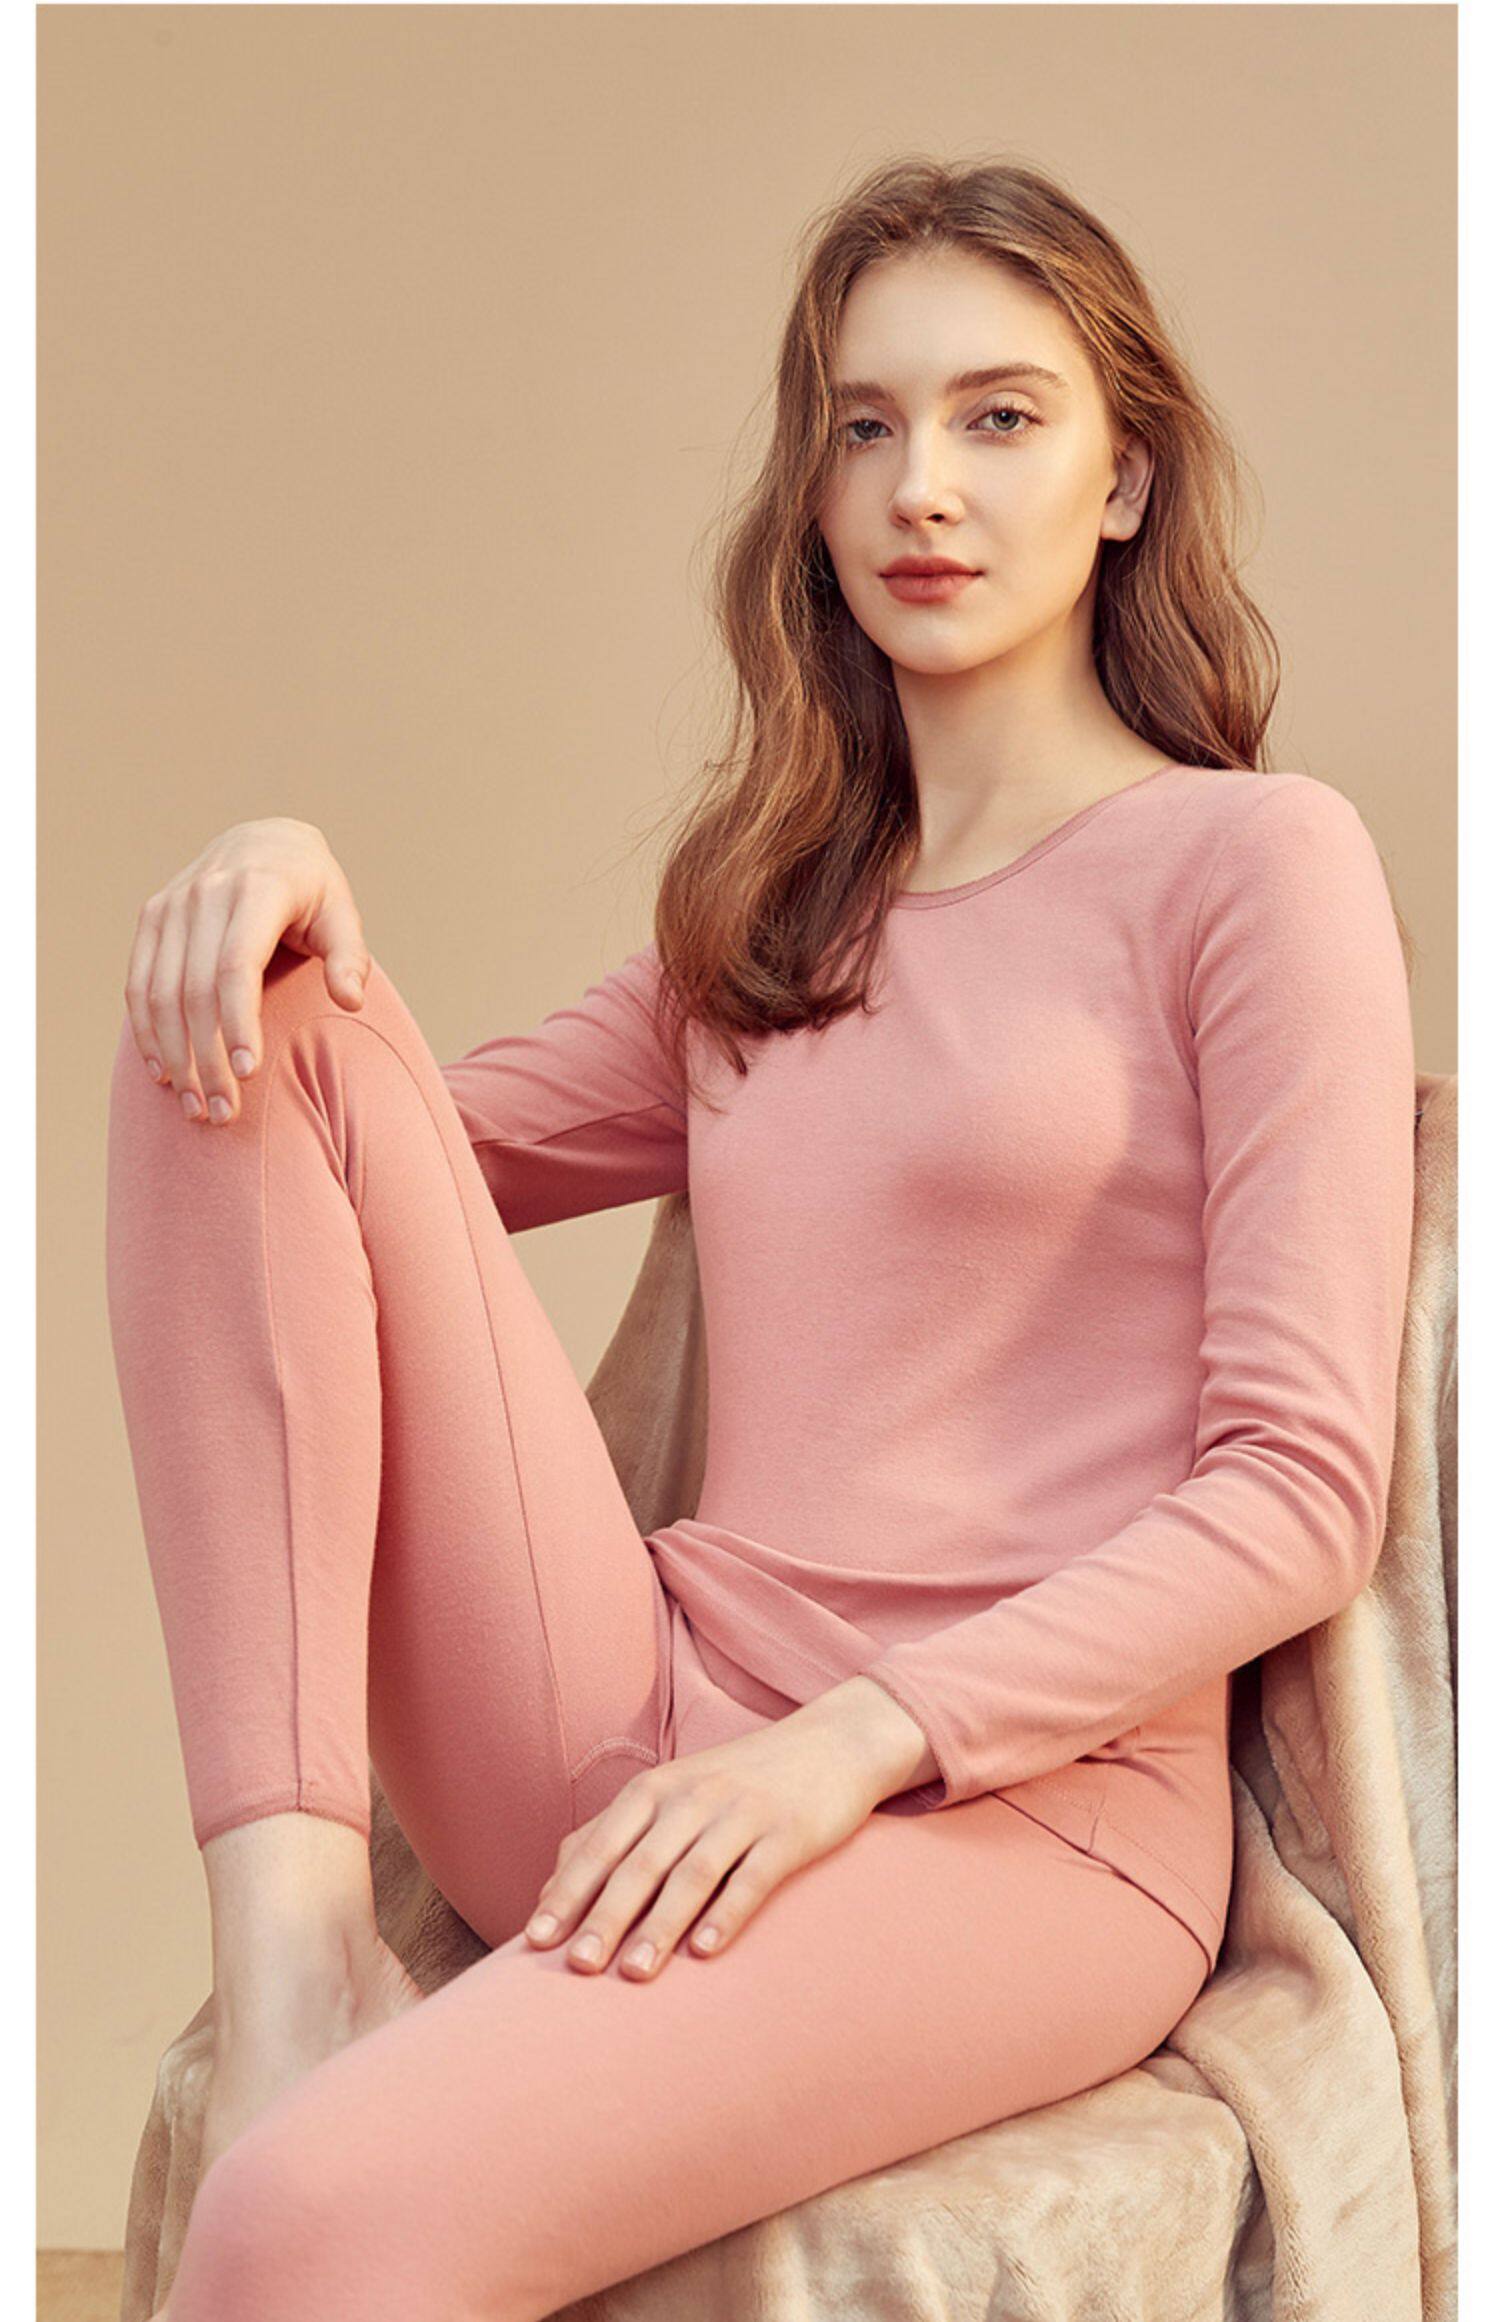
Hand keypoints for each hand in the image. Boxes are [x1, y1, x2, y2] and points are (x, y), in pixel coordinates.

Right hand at [124, 817, 370, 1126]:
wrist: (266, 843)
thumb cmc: (314, 893)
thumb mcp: (343, 915)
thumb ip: (349, 958)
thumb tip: (351, 1000)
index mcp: (259, 889)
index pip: (236, 966)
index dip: (237, 1023)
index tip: (247, 1074)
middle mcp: (207, 892)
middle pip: (195, 990)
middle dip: (206, 1057)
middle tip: (223, 1112)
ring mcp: (173, 904)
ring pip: (160, 992)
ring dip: (174, 1056)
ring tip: (196, 1106)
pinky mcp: (152, 917)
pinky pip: (138, 983)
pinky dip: (147, 1032)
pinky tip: (164, 1074)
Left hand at [523, 1686, 920, 1981]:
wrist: (834, 1742)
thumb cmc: (738, 1780)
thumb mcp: (672, 1792)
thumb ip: (615, 1832)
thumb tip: (551, 1889)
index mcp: (656, 1789)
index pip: (600, 1845)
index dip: (568, 1893)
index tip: (535, 1941)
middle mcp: (693, 1797)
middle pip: (640, 1863)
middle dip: (605, 1916)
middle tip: (576, 1967)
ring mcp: (742, 1813)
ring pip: (692, 1874)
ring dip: (660, 1926)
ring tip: (634, 1975)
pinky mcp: (789, 1833)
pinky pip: (753, 1877)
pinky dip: (727, 1914)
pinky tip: (705, 1951)